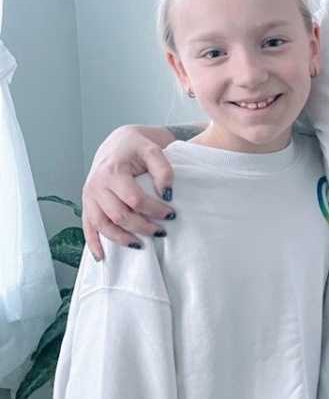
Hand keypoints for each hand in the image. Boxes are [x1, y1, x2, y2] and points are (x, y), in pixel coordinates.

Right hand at [82, 126, 175, 259]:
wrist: (118, 142)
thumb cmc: (136, 146)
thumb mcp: (153, 150)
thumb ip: (163, 170)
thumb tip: (167, 194)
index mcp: (112, 171)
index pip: (134, 199)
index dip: (154, 210)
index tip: (171, 214)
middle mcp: (96, 185)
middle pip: (118, 215)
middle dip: (141, 227)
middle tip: (161, 232)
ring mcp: (89, 195)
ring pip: (102, 225)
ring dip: (121, 239)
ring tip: (141, 245)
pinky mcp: (87, 203)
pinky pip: (87, 226)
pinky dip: (93, 243)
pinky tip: (102, 257)